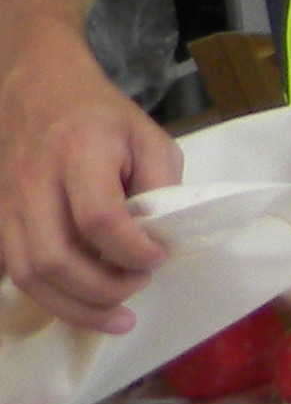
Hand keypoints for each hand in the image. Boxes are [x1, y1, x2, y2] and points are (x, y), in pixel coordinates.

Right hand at [0, 30, 178, 330]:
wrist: (36, 87)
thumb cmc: (102, 116)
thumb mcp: (149, 136)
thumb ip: (161, 184)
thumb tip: (161, 237)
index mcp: (78, 151)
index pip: (99, 219)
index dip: (133, 251)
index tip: (160, 258)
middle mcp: (33, 180)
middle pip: (55, 258)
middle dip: (103, 290)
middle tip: (138, 287)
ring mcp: (4, 201)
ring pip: (27, 274)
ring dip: (75, 307)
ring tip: (116, 316)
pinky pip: (12, 270)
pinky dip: (48, 296)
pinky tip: (79, 301)